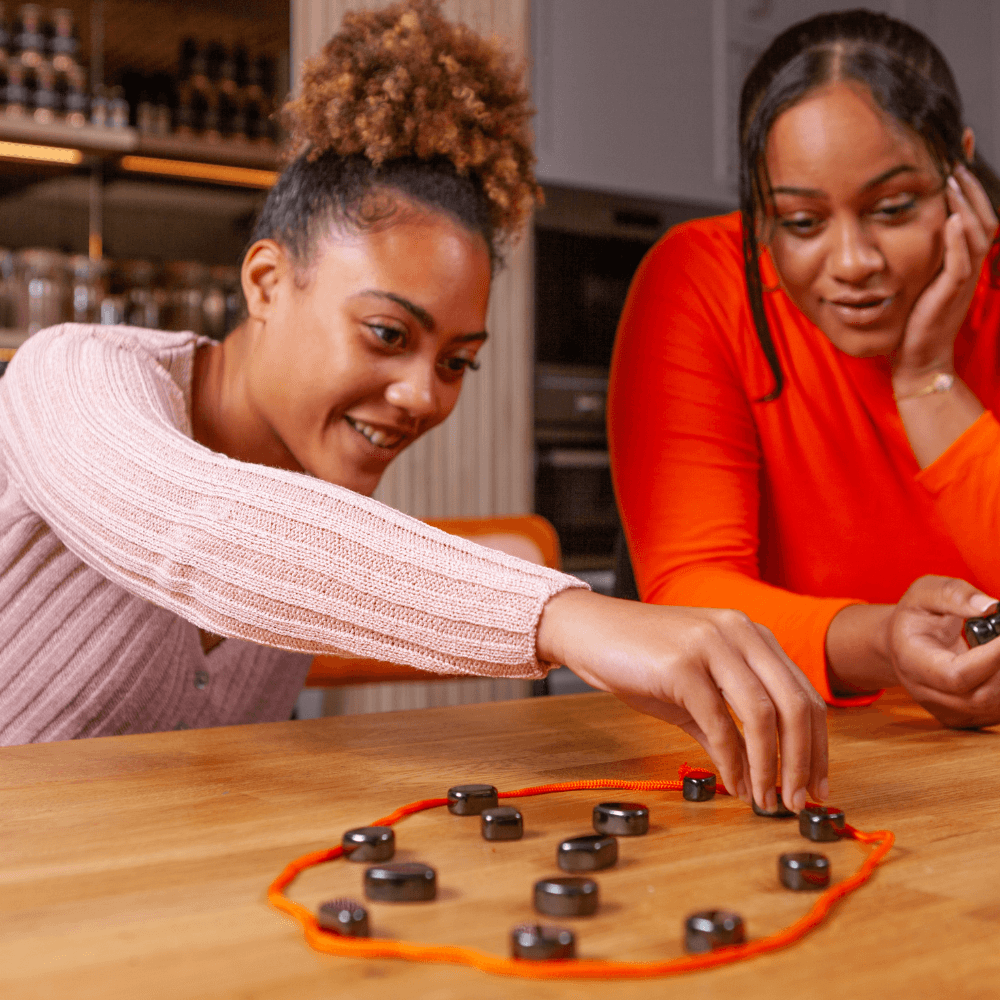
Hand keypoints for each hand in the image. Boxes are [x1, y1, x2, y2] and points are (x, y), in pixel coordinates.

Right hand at [536, 589, 827, 811]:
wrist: (587, 630)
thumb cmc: (638, 657)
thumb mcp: (692, 691)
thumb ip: (726, 726)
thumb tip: (754, 775)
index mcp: (751, 635)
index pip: (804, 694)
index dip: (818, 745)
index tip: (817, 784)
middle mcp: (740, 633)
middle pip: (795, 705)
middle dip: (803, 762)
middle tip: (799, 802)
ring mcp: (711, 645)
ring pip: (763, 715)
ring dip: (770, 768)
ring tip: (767, 800)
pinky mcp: (682, 665)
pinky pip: (719, 723)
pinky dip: (732, 762)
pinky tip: (733, 784)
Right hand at [888, 575, 999, 727]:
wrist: (902, 644)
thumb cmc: (914, 618)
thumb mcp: (924, 593)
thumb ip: (953, 594)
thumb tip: (991, 607)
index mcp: (912, 662)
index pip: (956, 674)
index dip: (992, 658)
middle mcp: (925, 693)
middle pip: (980, 696)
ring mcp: (945, 710)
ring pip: (992, 707)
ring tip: (996, 647)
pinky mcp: (963, 718)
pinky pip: (996, 712)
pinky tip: (997, 664)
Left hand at [892, 164, 998, 391]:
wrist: (917, 357)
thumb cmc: (913, 316)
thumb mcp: (917, 274)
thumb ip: (919, 247)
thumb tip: (900, 217)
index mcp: (961, 256)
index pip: (972, 209)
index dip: (968, 179)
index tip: (957, 147)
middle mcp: (968, 262)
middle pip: (982, 212)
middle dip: (970, 180)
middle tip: (957, 151)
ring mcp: (963, 278)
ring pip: (975, 232)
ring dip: (966, 203)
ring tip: (953, 177)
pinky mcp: (952, 294)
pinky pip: (962, 263)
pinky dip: (959, 240)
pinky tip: (951, 220)